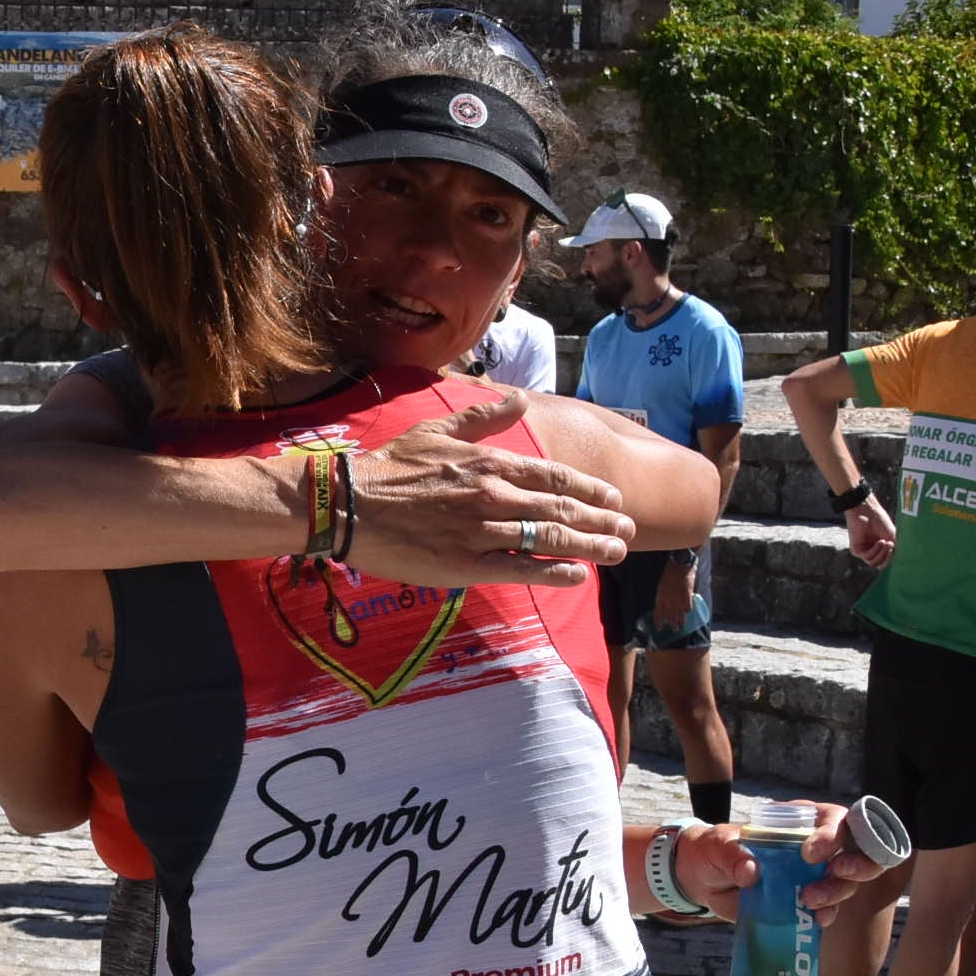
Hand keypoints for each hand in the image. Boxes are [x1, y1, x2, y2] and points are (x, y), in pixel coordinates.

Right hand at [348, 391, 635, 587]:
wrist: (347, 505)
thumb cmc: (389, 468)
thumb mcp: (436, 431)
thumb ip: (481, 419)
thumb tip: (518, 400)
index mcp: (488, 463)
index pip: (553, 475)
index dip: (589, 488)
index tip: (613, 497)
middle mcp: (493, 496)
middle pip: (561, 508)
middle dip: (601, 519)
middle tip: (628, 528)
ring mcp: (481, 531)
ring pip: (549, 538)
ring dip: (590, 545)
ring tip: (616, 551)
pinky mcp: (465, 564)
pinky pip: (520, 568)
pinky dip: (553, 571)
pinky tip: (578, 575)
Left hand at [654, 557, 695, 627]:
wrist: (679, 566)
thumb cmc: (669, 574)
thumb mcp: (662, 586)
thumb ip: (663, 597)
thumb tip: (665, 605)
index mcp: (660, 598)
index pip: (658, 614)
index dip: (658, 622)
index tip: (659, 628)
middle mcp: (668, 601)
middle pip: (670, 616)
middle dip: (672, 624)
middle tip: (674, 629)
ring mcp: (678, 600)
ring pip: (679, 615)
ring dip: (680, 621)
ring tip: (681, 625)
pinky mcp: (687, 597)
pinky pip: (688, 608)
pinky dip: (688, 610)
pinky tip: (689, 612)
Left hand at [669, 804, 892, 926]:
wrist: (701, 878)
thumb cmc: (714, 849)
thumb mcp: (718, 846)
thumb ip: (733, 855)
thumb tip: (752, 871)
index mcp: (798, 822)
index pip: (834, 819)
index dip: (833, 833)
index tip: (812, 853)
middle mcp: (814, 847)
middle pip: (854, 851)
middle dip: (855, 863)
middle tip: (836, 872)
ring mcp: (812, 876)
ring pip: (845, 882)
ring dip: (836, 892)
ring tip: (810, 900)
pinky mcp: (804, 901)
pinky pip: (827, 908)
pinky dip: (827, 914)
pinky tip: (818, 920)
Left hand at [846, 498, 896, 569]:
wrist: (867, 511)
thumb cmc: (880, 521)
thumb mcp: (892, 537)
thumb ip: (895, 550)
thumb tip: (899, 562)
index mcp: (880, 549)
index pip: (886, 562)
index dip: (892, 558)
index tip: (896, 547)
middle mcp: (872, 551)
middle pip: (880, 565)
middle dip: (888, 557)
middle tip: (891, 545)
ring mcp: (864, 551)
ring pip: (874, 563)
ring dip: (882, 554)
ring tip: (885, 542)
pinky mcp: (856, 550)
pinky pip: (867, 557)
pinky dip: (875, 550)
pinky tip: (879, 541)